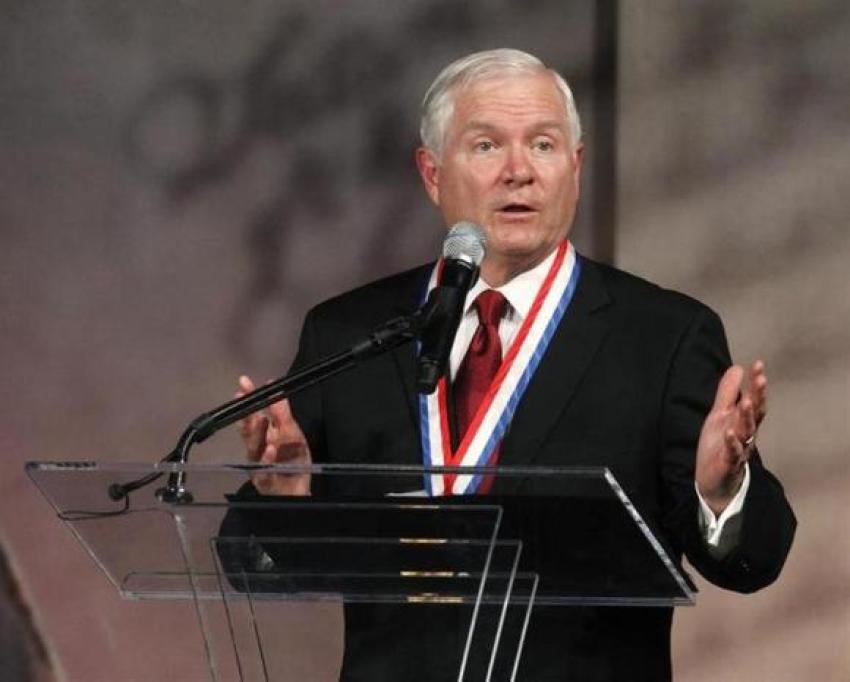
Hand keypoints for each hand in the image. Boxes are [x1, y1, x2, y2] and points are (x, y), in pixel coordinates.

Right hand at [237, 375, 311, 495]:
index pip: (252, 415)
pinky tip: (270, 448)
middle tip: (245, 397)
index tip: (244, 383)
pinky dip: (267, 460)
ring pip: (254, 449)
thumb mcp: (292, 434)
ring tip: (260, 418)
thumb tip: (274, 387)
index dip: (248, 400)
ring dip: (257, 434)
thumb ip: (282, 413)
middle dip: (247, 414)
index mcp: (263, 437)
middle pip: (249, 431)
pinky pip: (264, 471)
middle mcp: (257, 450)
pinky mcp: (266, 482)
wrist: (298, 492)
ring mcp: (259, 466)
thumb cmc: (292, 462)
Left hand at [695, 360, 766, 515]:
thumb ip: (728, 393)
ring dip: (747, 417)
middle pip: (754, 413)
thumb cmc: (720, 445)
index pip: (754, 399)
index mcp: (743, 421)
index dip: (756, 383)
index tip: (758, 364)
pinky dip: (731, 443)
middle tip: (761, 379)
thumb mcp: (720, 415)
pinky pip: (732, 453)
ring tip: (746, 401)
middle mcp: (745, 434)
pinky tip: (729, 433)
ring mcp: (738, 449)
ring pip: (746, 432)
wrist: (714, 480)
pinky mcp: (728, 463)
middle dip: (757, 396)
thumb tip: (738, 367)